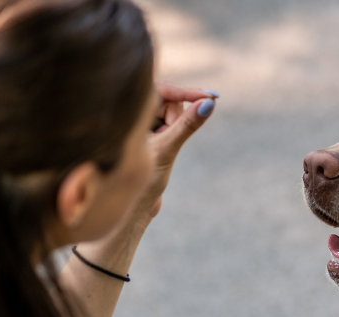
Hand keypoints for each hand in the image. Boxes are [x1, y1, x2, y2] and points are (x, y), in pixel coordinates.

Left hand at [138, 83, 217, 221]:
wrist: (130, 204)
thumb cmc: (140, 179)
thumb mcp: (167, 148)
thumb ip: (187, 125)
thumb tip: (209, 104)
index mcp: (127, 111)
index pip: (164, 89)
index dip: (188, 92)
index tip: (211, 97)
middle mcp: (131, 112)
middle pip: (169, 101)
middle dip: (176, 120)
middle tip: (168, 141)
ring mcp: (139, 120)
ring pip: (171, 113)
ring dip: (174, 130)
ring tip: (161, 149)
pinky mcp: (146, 129)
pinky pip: (170, 123)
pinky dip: (172, 134)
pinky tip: (159, 151)